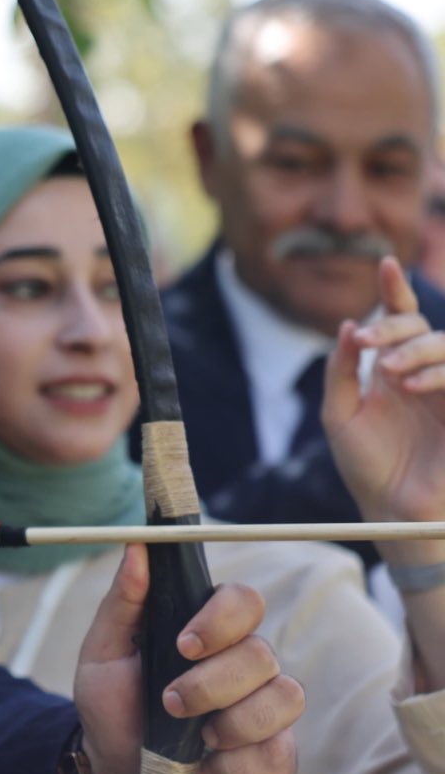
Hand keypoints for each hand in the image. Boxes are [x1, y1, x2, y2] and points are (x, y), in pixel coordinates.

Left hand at [73, 547, 300, 773]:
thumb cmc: (113, 709)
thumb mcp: (103, 653)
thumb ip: (124, 600)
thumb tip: (137, 546)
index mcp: (208, 632)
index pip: (244, 600)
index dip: (222, 618)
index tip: (184, 645)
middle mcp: (246, 665)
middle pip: (261, 651)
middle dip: (212, 682)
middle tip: (170, 702)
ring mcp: (267, 710)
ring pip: (284, 696)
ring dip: (230, 722)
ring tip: (193, 738)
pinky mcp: (277, 756)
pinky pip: (280, 750)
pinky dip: (236, 762)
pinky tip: (209, 766)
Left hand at [324, 257, 444, 533]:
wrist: (390, 510)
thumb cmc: (367, 466)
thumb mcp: (339, 414)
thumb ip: (341, 370)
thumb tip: (347, 326)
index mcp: (392, 370)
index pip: (399, 320)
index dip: (394, 290)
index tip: (386, 263)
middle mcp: (423, 374)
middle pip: (420, 327)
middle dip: (392, 327)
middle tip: (368, 343)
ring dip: (417, 348)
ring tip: (390, 372)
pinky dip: (437, 372)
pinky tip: (411, 384)